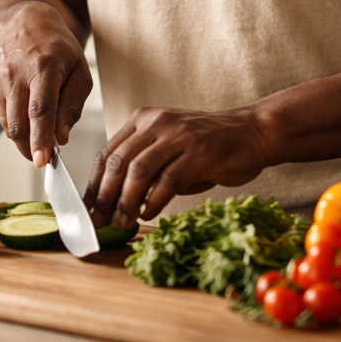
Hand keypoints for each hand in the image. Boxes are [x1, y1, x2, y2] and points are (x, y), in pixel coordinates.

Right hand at [0, 0, 91, 166]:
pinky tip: (24, 106)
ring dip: (24, 135)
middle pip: (18, 124)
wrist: (25, 25)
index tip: (41, 160)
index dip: (41, 138)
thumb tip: (61, 138)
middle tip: (44, 154)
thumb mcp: (79, 73)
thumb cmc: (58, 50)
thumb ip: (72, 107)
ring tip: (38, 123)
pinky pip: (1, 118)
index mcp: (43, 68)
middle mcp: (16, 74)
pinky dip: (15, 122)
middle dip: (31, 147)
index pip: (40, 109)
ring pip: (8, 125)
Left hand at [84, 106, 270, 227]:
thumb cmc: (208, 147)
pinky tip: (148, 214)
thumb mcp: (169, 150)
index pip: (108, 153)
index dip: (94, 184)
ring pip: (140, 169)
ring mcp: (179, 134)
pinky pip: (169, 178)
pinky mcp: (200, 150)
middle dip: (105, 196)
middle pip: (119, 161)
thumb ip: (144, 168)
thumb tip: (114, 203)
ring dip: (127, 200)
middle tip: (100, 221)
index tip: (87, 210)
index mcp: (143, 119)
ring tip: (123, 221)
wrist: (253, 132)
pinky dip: (155, 200)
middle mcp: (157, 122)